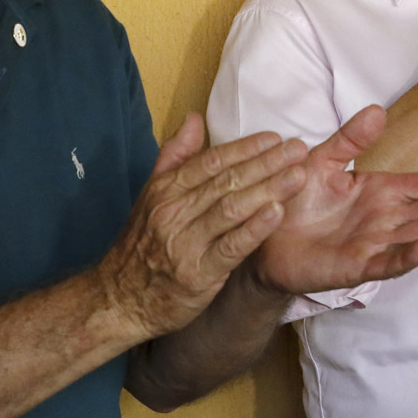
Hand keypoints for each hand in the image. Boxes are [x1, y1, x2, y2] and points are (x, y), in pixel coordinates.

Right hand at [94, 115, 308, 339]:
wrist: (119, 299)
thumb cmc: (142, 244)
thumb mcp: (150, 196)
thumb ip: (174, 155)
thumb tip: (194, 118)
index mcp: (165, 190)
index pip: (211, 161)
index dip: (245, 147)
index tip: (275, 137)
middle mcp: (173, 212)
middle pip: (227, 181)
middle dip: (266, 163)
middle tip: (298, 149)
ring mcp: (185, 243)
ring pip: (231, 209)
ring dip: (267, 189)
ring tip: (297, 176)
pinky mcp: (197, 274)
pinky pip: (230, 247)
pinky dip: (255, 229)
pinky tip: (277, 213)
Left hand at [253, 106, 417, 293]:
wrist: (262, 234)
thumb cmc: (294, 199)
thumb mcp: (322, 160)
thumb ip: (350, 139)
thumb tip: (378, 110)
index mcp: (381, 192)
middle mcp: (386, 219)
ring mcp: (375, 244)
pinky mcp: (358, 267)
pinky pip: (389, 262)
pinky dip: (409, 256)